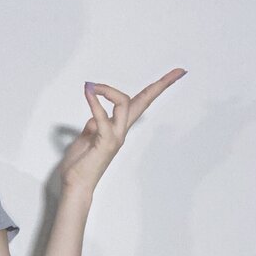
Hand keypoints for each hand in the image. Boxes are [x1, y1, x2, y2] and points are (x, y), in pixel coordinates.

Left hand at [59, 68, 186, 194]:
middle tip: (179, 70)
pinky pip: (102, 118)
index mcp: (118, 128)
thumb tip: (96, 113)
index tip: (175, 75)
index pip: (139, 104)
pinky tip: (89, 93)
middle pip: (145, 102)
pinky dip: (95, 102)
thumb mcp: (87, 138)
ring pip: (124, 105)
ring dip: (108, 91)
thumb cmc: (80, 165)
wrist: (76, 185)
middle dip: (162, 85)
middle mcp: (121, 131)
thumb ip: (94, 126)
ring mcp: (116, 137)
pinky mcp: (105, 142)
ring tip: (93, 86)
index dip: (155, 89)